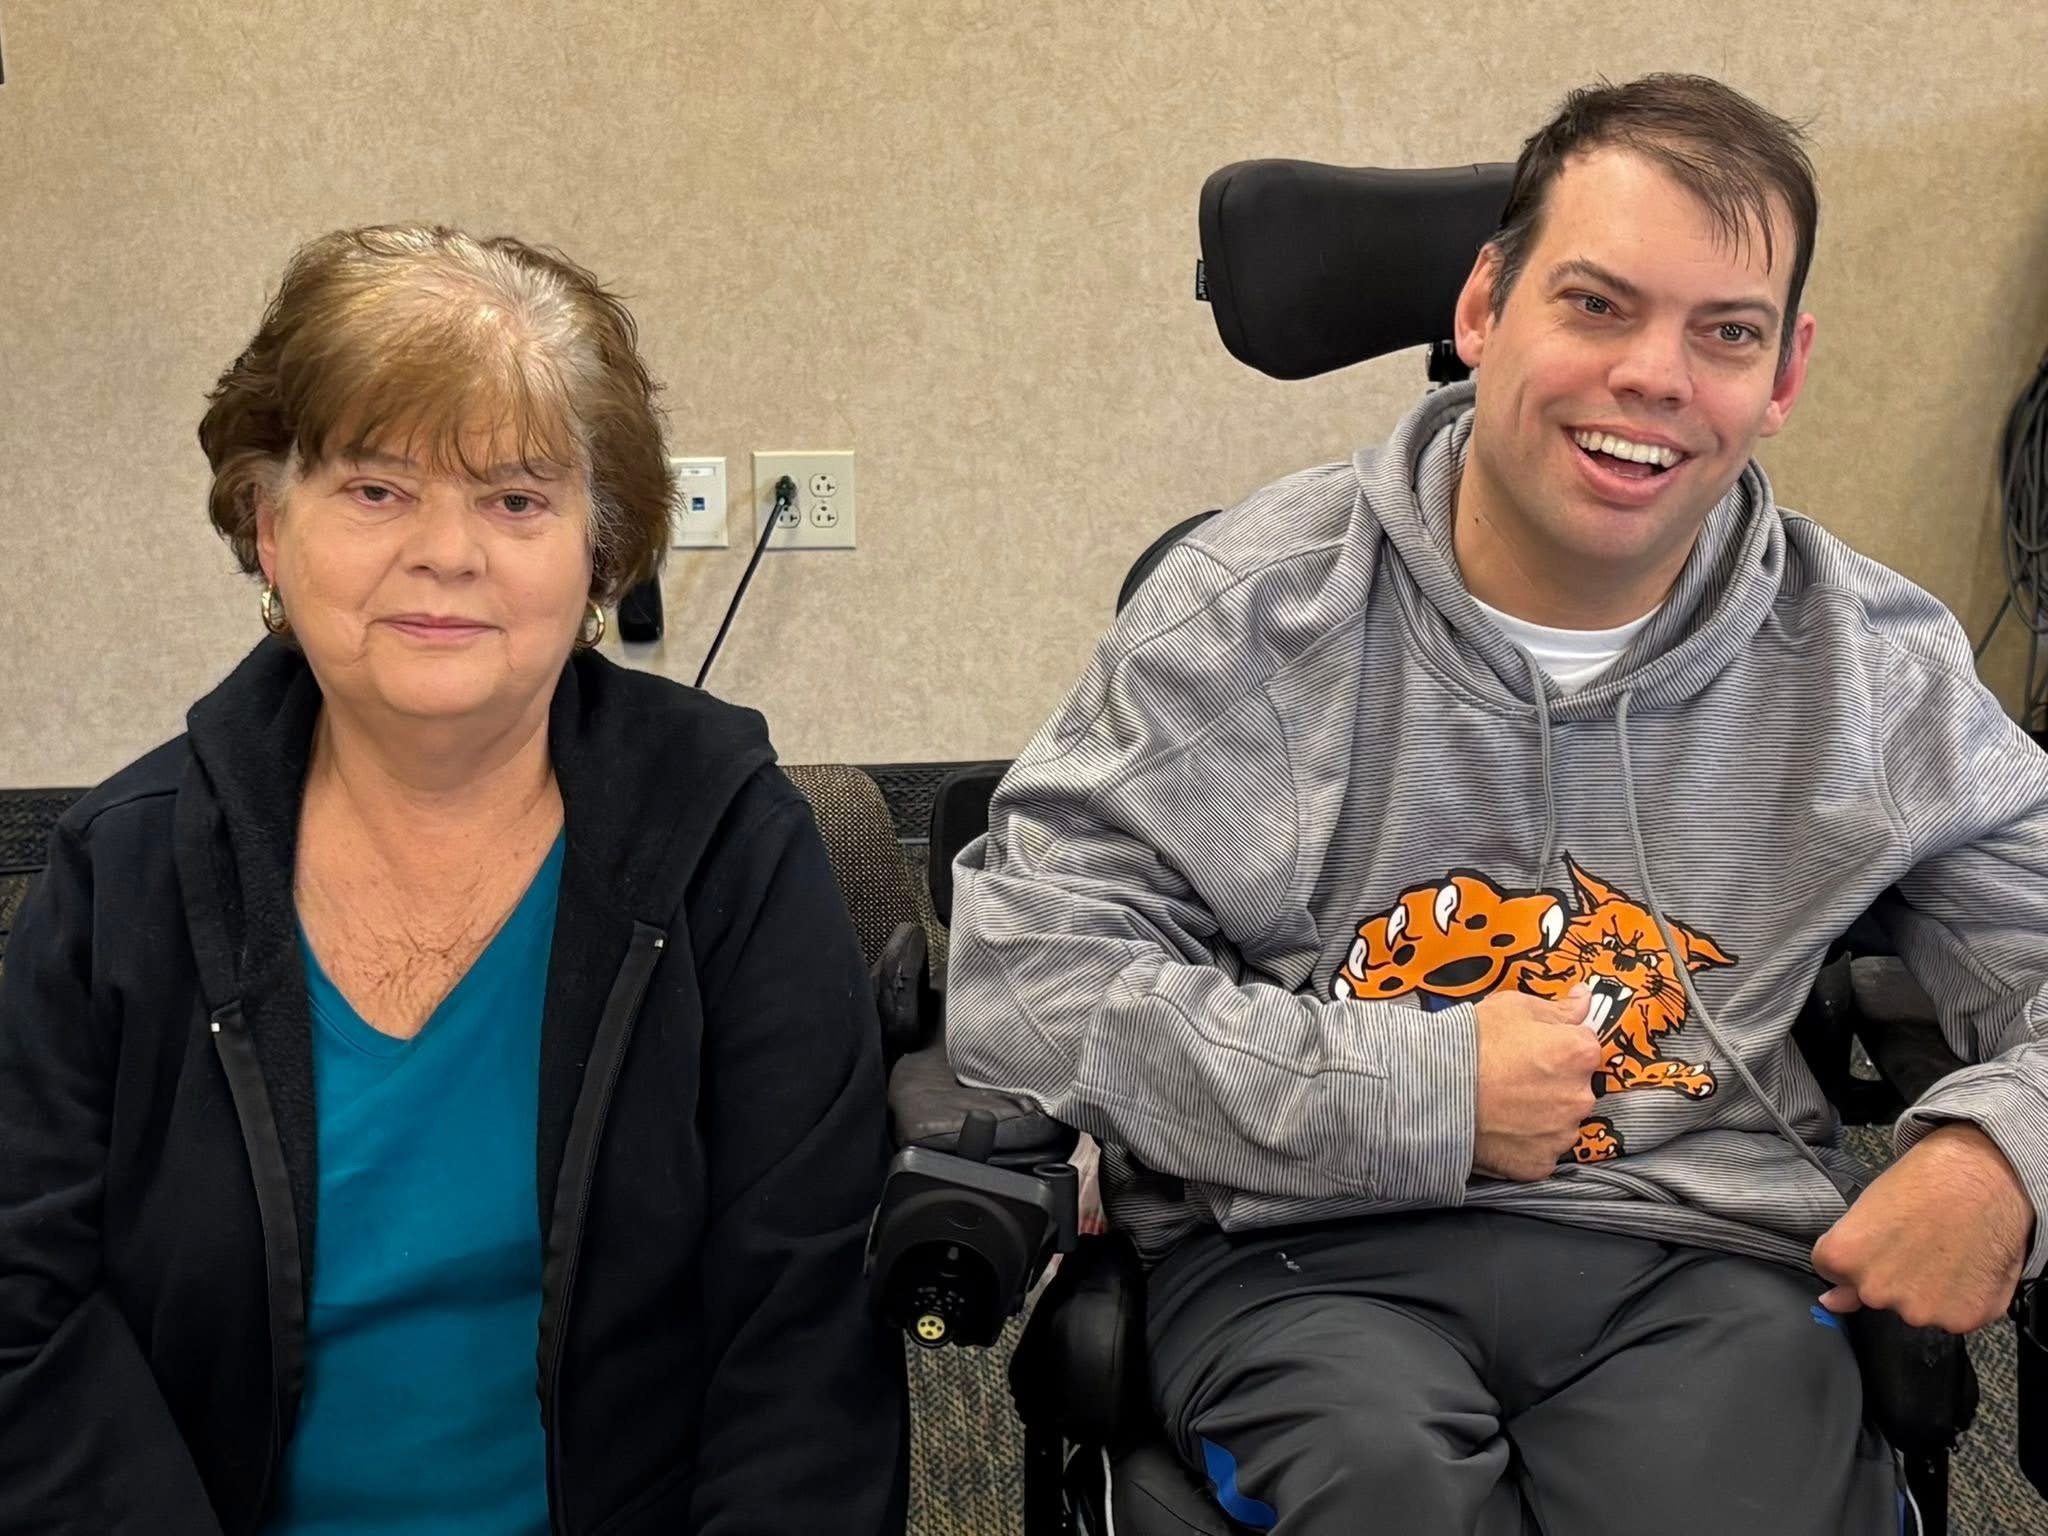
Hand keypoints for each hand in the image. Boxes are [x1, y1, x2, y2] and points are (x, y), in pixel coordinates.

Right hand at [1471, 984, 1602, 1181]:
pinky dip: (1527, 1143)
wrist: (1433, 1089)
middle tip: (1515, 1076)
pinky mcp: (1540, 1162)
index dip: (1560, 1046)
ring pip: (1560, 1121)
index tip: (1536, 1048)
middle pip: (1576, 1087)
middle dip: (1554, 1081)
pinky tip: (1502, 1128)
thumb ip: (1559, 1008)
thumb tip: (1585, 999)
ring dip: (1543, 1114)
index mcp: (1579, 1053)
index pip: (1586, 1047)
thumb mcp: (1514, 1007)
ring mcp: (1561, 1134)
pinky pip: (1541, 1150)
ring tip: (1505, 1104)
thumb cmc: (1473, 1043)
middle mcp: (1580, 1096)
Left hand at [1812, 1122, 2033, 1332]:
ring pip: (1915, 1308)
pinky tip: (1966, 1267)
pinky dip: (1960, 1299)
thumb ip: (1846, 1266)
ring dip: (1927, 1291)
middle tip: (1916, 1243)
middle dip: (1890, 1275)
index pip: (1833, 1273)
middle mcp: (1876, 1291)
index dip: (1860, 1254)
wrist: (1984, 1176)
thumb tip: (1830, 1303)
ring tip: (1945, 1252)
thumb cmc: (1923, 1183)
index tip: (1881, 1238)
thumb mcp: (1867, 1210)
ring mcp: (1920, 1310)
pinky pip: (1952, 1317)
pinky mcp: (1962, 1318)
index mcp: (1845, 1259)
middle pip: (1875, 1294)